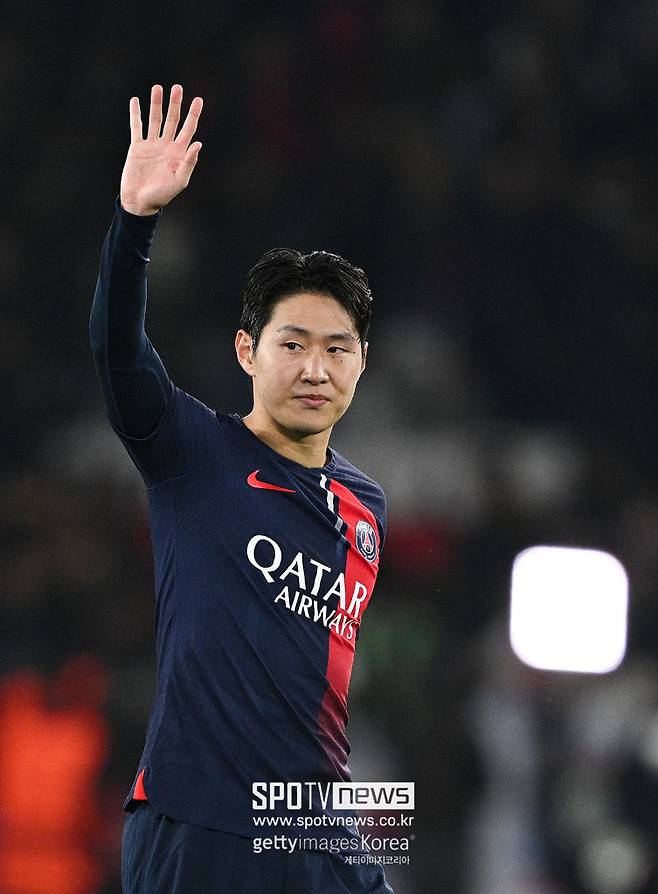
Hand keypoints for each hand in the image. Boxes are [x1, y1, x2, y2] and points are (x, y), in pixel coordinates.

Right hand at [120, 84, 202, 215]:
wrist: (140, 202)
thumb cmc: (162, 195)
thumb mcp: (179, 181)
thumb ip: (189, 162)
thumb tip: (198, 144)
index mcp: (179, 153)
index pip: (188, 129)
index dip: (193, 115)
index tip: (198, 100)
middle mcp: (166, 146)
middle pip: (172, 120)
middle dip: (175, 104)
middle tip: (177, 88)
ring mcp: (152, 145)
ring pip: (155, 120)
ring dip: (156, 104)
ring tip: (158, 88)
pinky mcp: (137, 147)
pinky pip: (137, 127)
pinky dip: (136, 114)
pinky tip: (135, 101)